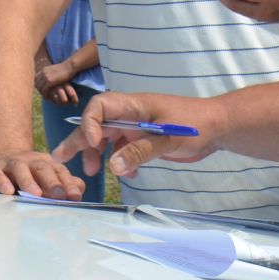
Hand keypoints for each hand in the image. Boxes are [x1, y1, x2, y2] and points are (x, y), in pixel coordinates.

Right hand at [0, 149, 84, 198]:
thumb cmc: (25, 176)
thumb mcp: (43, 179)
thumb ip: (62, 184)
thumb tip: (79, 189)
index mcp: (45, 164)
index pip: (59, 172)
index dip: (68, 184)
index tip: (75, 197)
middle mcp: (29, 161)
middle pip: (42, 168)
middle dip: (52, 182)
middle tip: (59, 195)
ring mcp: (10, 163)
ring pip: (20, 169)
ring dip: (29, 181)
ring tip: (36, 194)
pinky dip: (2, 181)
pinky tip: (8, 191)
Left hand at [34, 62, 77, 102]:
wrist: (70, 66)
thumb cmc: (65, 69)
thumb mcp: (54, 70)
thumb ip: (49, 73)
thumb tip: (47, 78)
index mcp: (43, 69)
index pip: (35, 79)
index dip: (38, 85)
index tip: (42, 90)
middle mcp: (43, 72)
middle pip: (36, 84)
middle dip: (39, 90)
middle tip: (44, 94)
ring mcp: (45, 76)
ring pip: (40, 88)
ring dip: (42, 93)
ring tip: (46, 97)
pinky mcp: (50, 81)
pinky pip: (44, 90)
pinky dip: (45, 95)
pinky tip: (48, 97)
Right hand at [59, 92, 219, 180]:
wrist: (219, 128)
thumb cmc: (196, 124)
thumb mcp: (167, 139)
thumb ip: (139, 151)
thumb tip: (112, 166)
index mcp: (135, 105)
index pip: (101, 106)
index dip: (90, 123)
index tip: (92, 143)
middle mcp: (132, 114)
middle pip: (99, 124)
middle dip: (79, 140)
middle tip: (59, 157)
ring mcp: (138, 128)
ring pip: (109, 139)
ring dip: (97, 154)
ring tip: (90, 171)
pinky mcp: (145, 141)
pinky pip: (124, 150)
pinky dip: (120, 162)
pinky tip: (126, 174)